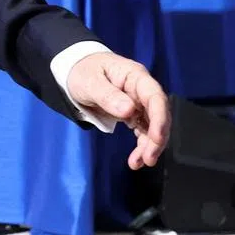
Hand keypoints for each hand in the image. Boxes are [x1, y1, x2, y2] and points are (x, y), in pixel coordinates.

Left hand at [65, 52, 170, 170]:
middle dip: (157, 138)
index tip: (157, 138)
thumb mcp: (89, 82)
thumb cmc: (82, 71)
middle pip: (157, 114)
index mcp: (134, 76)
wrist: (75, 70)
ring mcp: (138, 102)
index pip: (155, 96)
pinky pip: (142, 131)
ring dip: (149, 146)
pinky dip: (141, 145)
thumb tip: (128, 111)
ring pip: (152, 126)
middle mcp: (141, 90)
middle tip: (149, 158)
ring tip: (138, 163)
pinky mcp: (133, 114)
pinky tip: (136, 160)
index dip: (160, 118)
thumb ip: (107, 95)